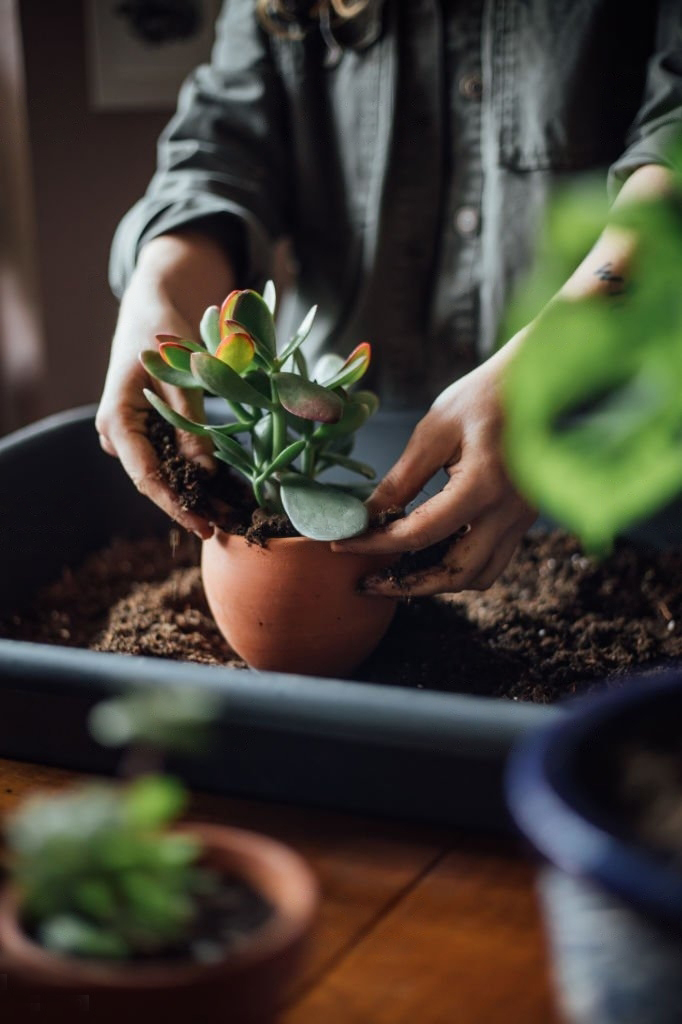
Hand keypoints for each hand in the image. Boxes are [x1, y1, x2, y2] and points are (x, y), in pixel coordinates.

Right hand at [95, 233, 233, 537]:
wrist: (149, 309)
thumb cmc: (161, 332)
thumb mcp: (181, 373)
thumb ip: (191, 422)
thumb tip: (205, 472)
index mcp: (116, 420)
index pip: (145, 475)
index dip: (174, 505)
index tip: (202, 527)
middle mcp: (118, 435)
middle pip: (155, 482)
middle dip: (190, 507)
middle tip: (229, 530)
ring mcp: (133, 436)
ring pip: (165, 474)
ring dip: (197, 495)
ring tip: (233, 517)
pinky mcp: (149, 432)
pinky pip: (171, 460)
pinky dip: (196, 475)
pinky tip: (226, 493)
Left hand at [332, 341, 536, 595]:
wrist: (537, 381)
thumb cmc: (483, 396)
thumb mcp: (434, 431)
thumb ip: (402, 480)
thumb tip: (365, 517)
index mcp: (484, 483)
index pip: (420, 533)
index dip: (377, 544)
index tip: (344, 545)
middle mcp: (508, 511)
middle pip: (456, 574)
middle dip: (408, 584)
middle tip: (368, 582)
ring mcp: (521, 520)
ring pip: (479, 577)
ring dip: (436, 583)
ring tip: (396, 575)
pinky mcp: (522, 520)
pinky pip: (492, 561)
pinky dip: (458, 568)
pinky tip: (428, 555)